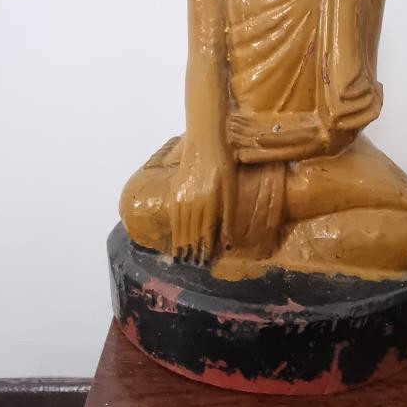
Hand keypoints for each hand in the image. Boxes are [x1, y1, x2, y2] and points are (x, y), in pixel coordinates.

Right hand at [168, 147, 232, 262]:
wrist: (204, 141)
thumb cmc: (224, 164)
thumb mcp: (231, 188)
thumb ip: (228, 214)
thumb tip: (227, 239)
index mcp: (209, 201)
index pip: (206, 232)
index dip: (206, 249)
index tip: (206, 262)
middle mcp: (193, 201)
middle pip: (192, 232)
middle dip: (193, 250)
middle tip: (193, 265)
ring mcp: (181, 196)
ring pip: (181, 226)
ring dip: (182, 243)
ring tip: (182, 257)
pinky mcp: (175, 190)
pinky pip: (174, 215)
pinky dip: (175, 228)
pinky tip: (176, 235)